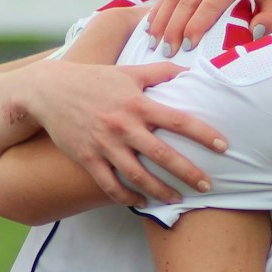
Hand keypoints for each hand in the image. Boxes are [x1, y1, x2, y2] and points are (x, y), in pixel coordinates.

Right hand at [23, 59, 226, 207]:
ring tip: (179, 199)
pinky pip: (110, 184)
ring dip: (161, 191)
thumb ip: (161, 72)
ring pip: (138, 175)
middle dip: (188, 172)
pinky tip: (142, 201)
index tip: (222, 146)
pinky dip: (127, 196)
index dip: (202, 133)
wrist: (49, 90)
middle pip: (162, 155)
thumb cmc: (94, 79)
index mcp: (137, 103)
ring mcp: (104, 144)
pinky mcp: (87, 158)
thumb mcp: (128, 71)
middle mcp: (123, 125)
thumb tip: (191, 70)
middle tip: (208, 186)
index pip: (178, 120)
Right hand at [145, 0, 271, 54]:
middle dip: (173, 27)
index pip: (210, 4)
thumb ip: (271, 17)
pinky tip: (152, 23)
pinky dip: (161, 5)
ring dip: (161, 17)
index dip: (196, 26)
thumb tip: (255, 34)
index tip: (187, 47)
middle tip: (165, 50)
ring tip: (153, 41)